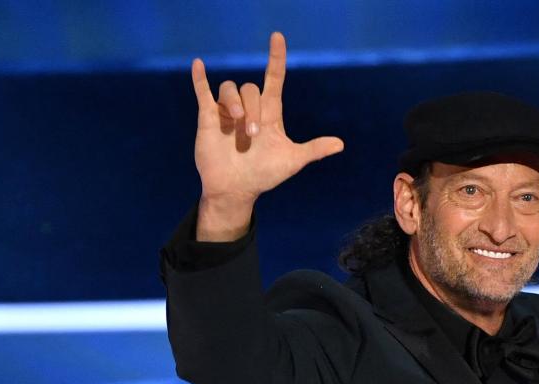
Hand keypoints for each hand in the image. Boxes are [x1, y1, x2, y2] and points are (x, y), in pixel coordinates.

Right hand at [190, 32, 343, 239]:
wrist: (237, 189)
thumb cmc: (265, 175)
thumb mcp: (292, 161)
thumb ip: (314, 150)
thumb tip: (340, 145)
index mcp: (270, 114)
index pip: (274, 79)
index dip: (276, 59)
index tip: (277, 38)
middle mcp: (249, 108)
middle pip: (251, 89)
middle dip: (252, 109)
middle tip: (252, 135)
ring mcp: (227, 112)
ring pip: (230, 89)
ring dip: (235, 104)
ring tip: (236, 125)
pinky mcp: (208, 118)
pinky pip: (203, 92)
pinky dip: (200, 79)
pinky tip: (199, 65)